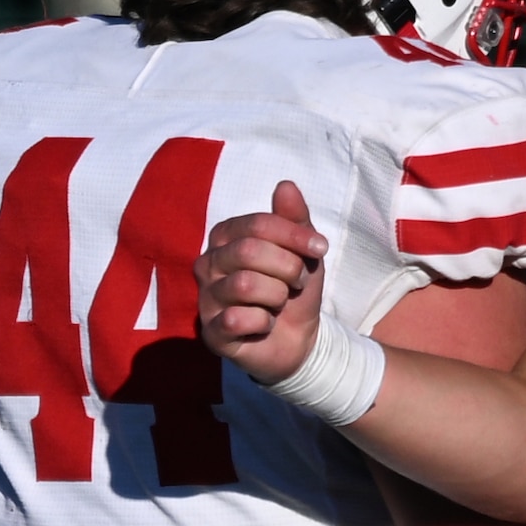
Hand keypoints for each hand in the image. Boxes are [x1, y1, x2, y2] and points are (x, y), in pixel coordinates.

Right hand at [198, 180, 335, 380]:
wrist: (299, 340)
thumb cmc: (294, 289)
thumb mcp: (302, 252)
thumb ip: (295, 219)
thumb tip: (285, 185)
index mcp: (225, 238)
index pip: (257, 224)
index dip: (294, 235)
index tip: (321, 248)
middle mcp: (207, 264)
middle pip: (248, 251)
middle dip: (287, 267)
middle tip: (297, 282)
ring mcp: (205, 299)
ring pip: (244, 284)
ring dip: (277, 295)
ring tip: (280, 302)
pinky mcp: (211, 333)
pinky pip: (237, 319)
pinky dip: (264, 322)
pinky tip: (265, 324)